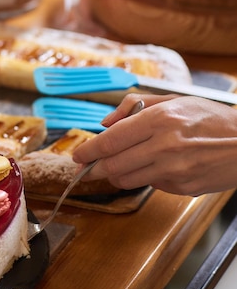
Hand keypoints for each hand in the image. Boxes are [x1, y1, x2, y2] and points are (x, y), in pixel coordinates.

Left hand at [72, 94, 236, 195]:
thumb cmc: (211, 118)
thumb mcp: (173, 100)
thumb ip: (134, 106)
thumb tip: (106, 121)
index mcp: (159, 120)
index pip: (110, 140)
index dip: (88, 150)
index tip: (78, 154)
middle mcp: (164, 146)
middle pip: (113, 165)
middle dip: (94, 167)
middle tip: (88, 166)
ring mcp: (174, 170)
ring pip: (127, 180)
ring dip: (115, 175)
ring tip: (117, 166)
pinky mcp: (182, 188)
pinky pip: (151, 185)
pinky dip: (145, 177)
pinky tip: (155, 166)